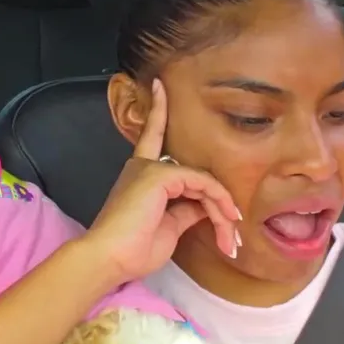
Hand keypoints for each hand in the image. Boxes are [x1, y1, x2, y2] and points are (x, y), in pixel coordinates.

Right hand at [80, 79, 241, 283]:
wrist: (111, 257)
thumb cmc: (134, 249)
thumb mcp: (170, 228)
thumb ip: (187, 210)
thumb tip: (206, 206)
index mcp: (141, 176)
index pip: (152, 137)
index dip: (158, 111)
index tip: (160, 85)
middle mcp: (143, 167)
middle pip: (196, 175)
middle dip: (220, 205)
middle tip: (231, 240)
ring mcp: (150, 169)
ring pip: (203, 181)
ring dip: (222, 212)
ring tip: (229, 240)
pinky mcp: (159, 175)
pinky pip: (202, 182)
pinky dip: (218, 203)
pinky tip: (223, 222)